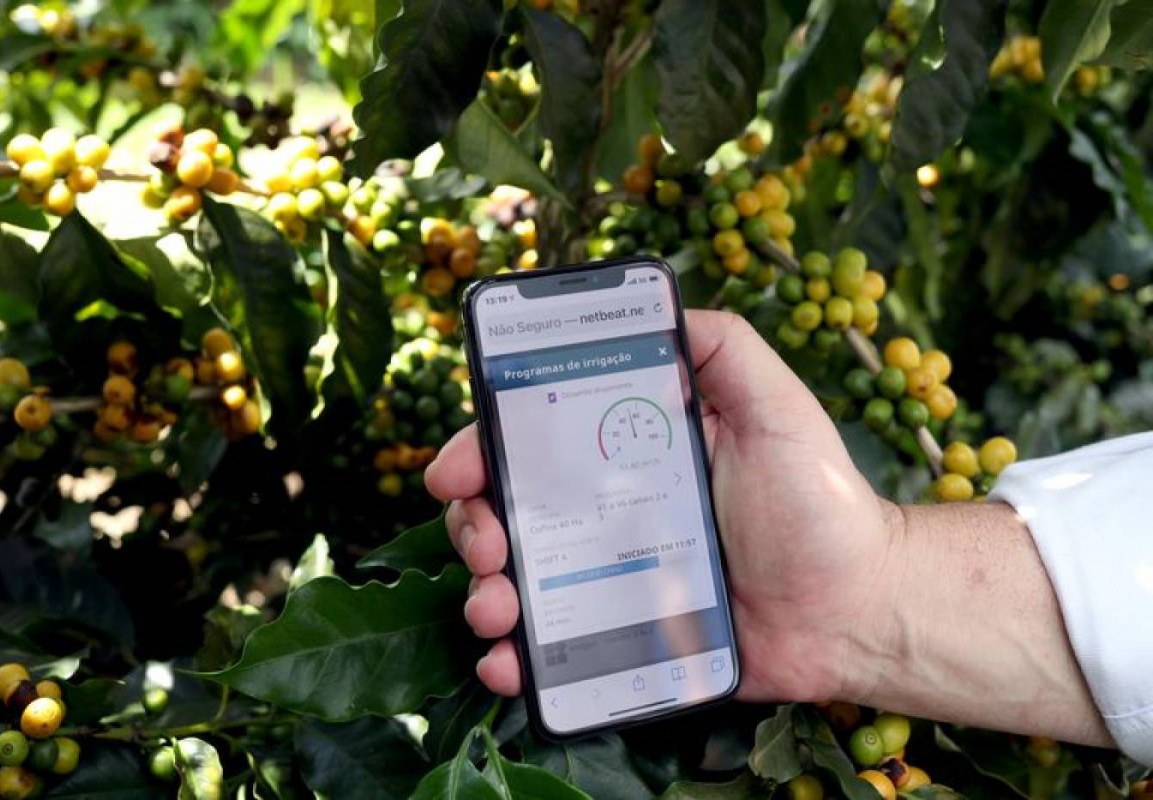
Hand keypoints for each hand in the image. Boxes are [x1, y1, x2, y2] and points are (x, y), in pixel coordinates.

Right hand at [425, 310, 895, 702]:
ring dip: (482, 593)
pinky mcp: (622, 641)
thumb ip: (724, 349)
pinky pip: (551, 652)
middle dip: (473, 525)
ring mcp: (610, 580)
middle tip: (488, 545)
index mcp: (628, 453)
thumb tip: (658, 306)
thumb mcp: (776, 408)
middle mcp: (608, 512)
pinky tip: (508, 665)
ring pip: (515, 581)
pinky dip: (513, 661)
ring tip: (496, 611)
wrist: (858, 609)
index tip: (458, 468)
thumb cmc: (820, 504)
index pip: (533, 440)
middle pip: (506, 510)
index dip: (481, 447)